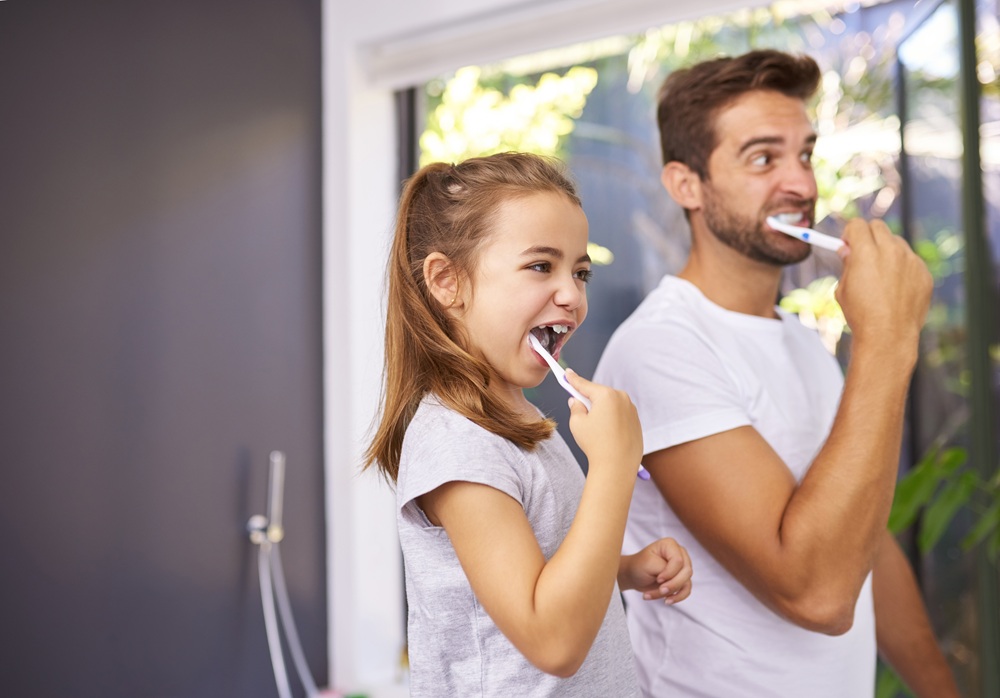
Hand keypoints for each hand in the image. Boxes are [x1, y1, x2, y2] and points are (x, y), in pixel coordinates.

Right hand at [564, 370, 642, 474]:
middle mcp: (622, 398)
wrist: (617, 466)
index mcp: (606, 395)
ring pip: (611, 405)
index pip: (585, 384)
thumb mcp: (577, 423)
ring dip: (601, 410)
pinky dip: (612, 420)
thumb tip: (576, 401)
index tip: (567, 373)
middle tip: (577, 405)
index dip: (573, 379)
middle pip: (599, 394)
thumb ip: (575, 408)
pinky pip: (620, 415)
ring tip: (594, 428)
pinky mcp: (637, 422)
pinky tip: (606, 434)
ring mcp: (631, 409)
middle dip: (589, 398)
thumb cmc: (596, 444)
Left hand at [620, 537, 692, 602]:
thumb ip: (664, 569)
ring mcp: (682, 566)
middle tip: (660, 590)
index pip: (679, 561)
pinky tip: (666, 600)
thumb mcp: (649, 564)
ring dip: (671, 592)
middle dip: (672, 585)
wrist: (634, 575)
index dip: (670, 573)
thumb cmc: (639, 566)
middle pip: (686, 572)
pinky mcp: (682, 579)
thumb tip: (675, 580)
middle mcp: (680, 553)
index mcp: (670, 545)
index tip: (658, 579)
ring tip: (656, 595)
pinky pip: (686, 590)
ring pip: (686, 583)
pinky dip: (677, 597)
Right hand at [835, 218, 931, 359]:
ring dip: (887, 251)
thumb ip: (847, 265)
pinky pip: (911, 261)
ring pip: (897, 243)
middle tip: (862, 254)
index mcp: (866, 252)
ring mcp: (911, 261)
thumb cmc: (861, 314)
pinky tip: (895, 290)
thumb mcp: (843, 288)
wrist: (888, 336)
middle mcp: (891, 251)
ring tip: (880, 277)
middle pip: (878, 227)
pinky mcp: (924, 273)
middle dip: (868, 236)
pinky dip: (902, 268)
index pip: (857, 224)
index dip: (849, 233)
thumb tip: (847, 250)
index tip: (847, 244)